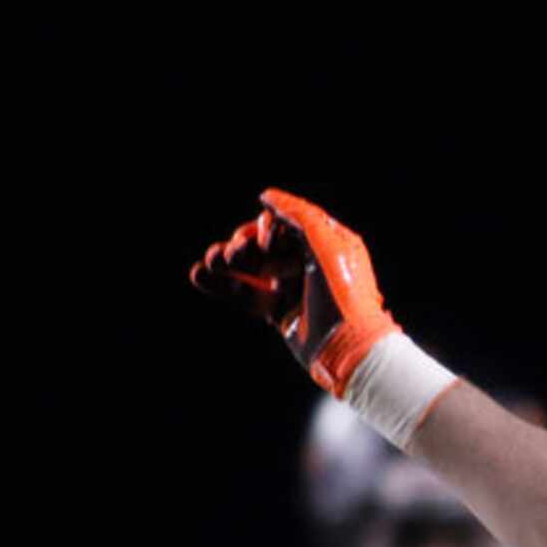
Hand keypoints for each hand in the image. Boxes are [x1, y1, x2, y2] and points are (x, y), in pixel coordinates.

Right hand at [191, 189, 400, 395]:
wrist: (348, 350)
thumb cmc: (342, 295)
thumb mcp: (325, 244)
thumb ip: (297, 214)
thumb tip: (266, 196)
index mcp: (327, 244)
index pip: (284, 225)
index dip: (268, 230)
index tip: (266, 245)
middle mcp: (310, 264)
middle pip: (264, 244)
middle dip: (242, 246)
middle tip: (231, 256)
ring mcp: (296, 289)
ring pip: (251, 269)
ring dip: (225, 262)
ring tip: (208, 263)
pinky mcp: (282, 313)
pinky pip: (247, 294)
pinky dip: (223, 285)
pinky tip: (198, 275)